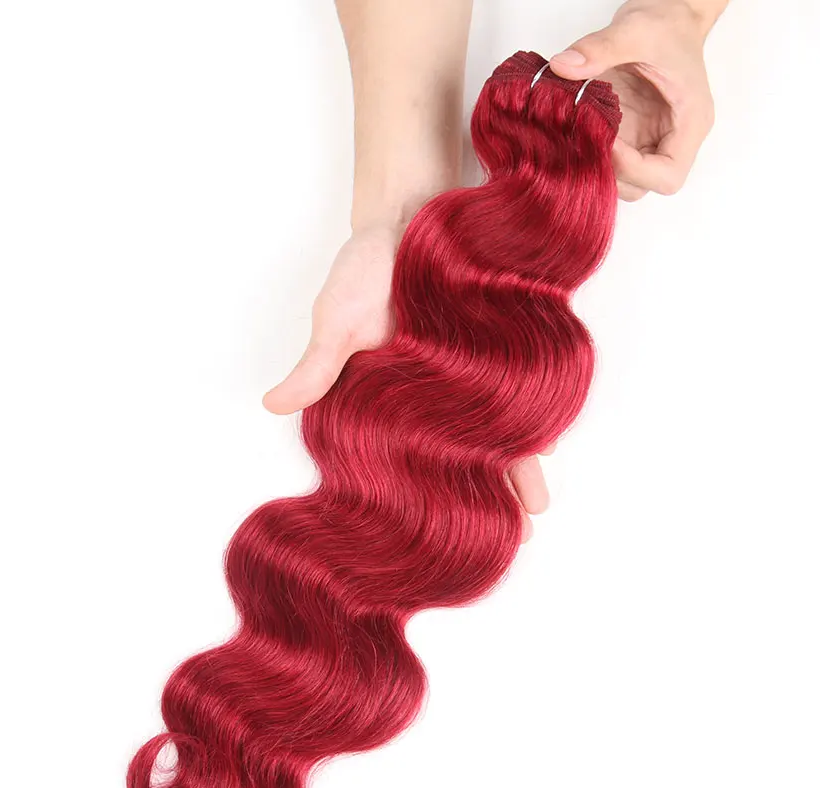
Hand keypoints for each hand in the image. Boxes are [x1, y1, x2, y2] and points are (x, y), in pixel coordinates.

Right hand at [262, 222, 553, 542]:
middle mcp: (429, 400)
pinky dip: (531, 423)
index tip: (427, 538)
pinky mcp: (501, 353)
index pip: (400, 462)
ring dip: (511, 472)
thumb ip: (318, 365)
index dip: (414, 499)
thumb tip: (272, 404)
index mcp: (386, 402)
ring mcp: (468, 379)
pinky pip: (520, 396)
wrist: (413, 213)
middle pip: (453, 459)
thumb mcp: (338, 317)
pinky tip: (546, 452)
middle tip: (503, 541)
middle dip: (476, 497)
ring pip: (491, 435)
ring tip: (532, 516)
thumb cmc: (367, 268)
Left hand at [549, 0, 716, 200]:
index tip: (608, 143)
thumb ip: (600, 48)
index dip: (634, 170)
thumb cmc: (665, 23)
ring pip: (624, 181)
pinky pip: (610, 162)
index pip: (667, 175)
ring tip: (578, 138)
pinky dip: (591, 155)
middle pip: (643, 186)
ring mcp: (648, 142)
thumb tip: (562, 66)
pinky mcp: (630, 138)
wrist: (667, 15)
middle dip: (612, 173)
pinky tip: (576, 133)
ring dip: (598, 168)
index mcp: (690, 123)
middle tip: (585, 144)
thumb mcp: (635, 28)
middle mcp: (671, 140)